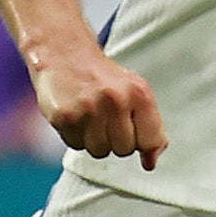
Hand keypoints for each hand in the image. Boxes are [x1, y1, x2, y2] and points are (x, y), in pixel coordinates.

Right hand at [29, 35, 166, 165]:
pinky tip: (74, 115)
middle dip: (115, 139)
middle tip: (105, 117)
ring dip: (94, 139)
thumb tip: (151, 163)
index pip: (151, 141)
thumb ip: (149, 127)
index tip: (132, 133)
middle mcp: (116, 100)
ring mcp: (89, 109)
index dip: (141, 142)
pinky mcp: (66, 117)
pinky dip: (75, 135)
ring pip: (100, 151)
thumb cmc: (103, 78)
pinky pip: (76, 145)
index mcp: (139, 93)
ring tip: (89, 116)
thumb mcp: (135, 93)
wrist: (64, 53)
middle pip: (124, 150)